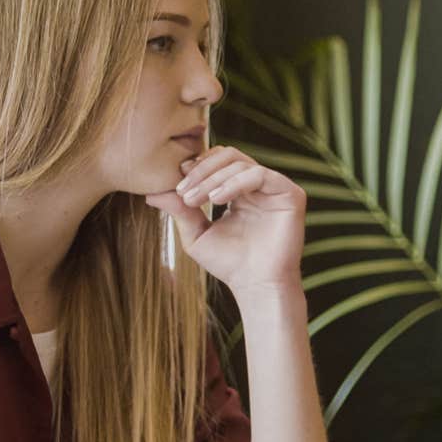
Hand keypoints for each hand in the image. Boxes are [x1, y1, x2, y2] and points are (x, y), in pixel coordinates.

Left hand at [145, 146, 304, 295]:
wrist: (255, 285)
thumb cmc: (228, 264)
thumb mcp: (195, 234)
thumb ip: (179, 211)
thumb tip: (151, 193)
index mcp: (239, 190)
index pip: (218, 162)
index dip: (196, 167)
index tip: (176, 186)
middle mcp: (258, 186)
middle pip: (228, 156)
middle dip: (202, 170)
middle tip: (184, 191)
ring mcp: (275, 188)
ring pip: (240, 163)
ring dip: (213, 178)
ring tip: (196, 199)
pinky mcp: (291, 194)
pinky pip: (259, 175)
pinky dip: (234, 183)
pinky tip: (217, 200)